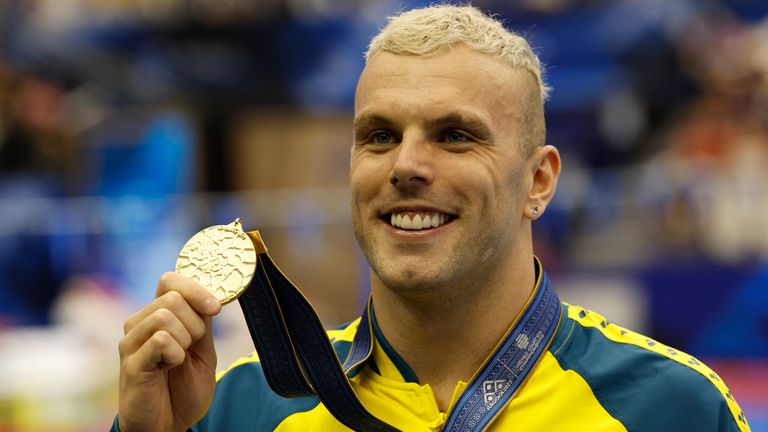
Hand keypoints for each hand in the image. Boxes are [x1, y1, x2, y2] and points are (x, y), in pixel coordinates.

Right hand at [118, 273, 221, 431]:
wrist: (168, 425)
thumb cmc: (183, 389)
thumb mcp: (202, 351)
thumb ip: (203, 323)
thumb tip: (209, 296)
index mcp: (157, 316)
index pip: (169, 280)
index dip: (195, 289)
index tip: (215, 308)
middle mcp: (139, 323)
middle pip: (173, 297)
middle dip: (195, 323)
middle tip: (191, 347)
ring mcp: (131, 342)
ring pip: (165, 316)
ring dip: (185, 340)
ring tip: (177, 361)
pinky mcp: (130, 362)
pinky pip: (161, 341)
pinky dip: (175, 355)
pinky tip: (168, 368)